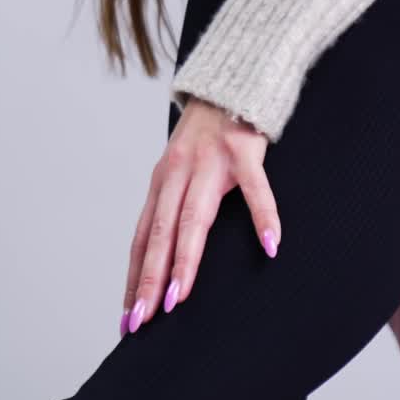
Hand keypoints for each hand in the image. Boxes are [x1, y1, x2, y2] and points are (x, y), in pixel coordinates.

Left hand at [121, 97, 278, 335]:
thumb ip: (173, 206)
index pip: (143, 239)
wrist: (229, 81)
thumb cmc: (207, 135)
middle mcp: (177, 174)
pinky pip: (256, 189)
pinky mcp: (244, 151)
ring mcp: (210, 163)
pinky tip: (272, 246)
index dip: (135, 277)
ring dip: (185, 259)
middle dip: (151, 279)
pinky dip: (264, 216)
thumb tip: (163, 255)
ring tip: (180, 297)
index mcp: (161, 184)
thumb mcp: (180, 169)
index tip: (128, 318)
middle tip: (143, 318)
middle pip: (160, 235)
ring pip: (193, 218)